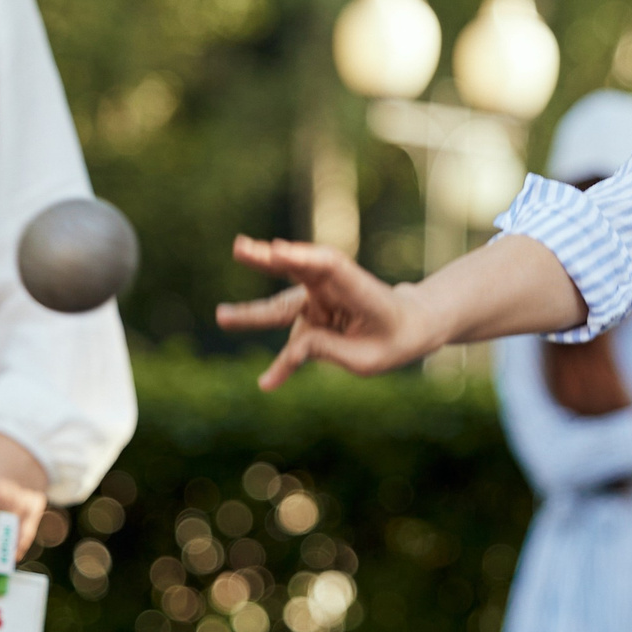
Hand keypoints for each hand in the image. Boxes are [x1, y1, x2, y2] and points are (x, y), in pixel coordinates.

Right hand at [216, 236, 440, 388]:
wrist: (409, 326)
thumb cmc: (395, 339)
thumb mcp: (369, 358)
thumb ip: (329, 350)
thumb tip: (290, 353)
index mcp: (359, 289)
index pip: (330, 267)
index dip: (303, 257)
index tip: (278, 251)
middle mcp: (334, 287)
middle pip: (298, 271)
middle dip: (268, 260)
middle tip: (241, 249)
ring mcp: (318, 299)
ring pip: (282, 303)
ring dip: (253, 307)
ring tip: (222, 316)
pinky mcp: (308, 313)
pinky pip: (287, 334)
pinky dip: (278, 357)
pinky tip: (267, 382)